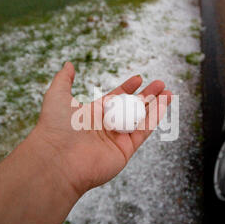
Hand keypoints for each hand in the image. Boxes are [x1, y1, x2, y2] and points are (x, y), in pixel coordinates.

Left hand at [32, 62, 171, 195]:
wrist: (57, 159)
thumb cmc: (55, 127)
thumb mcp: (57, 96)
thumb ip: (64, 79)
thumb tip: (68, 65)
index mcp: (92, 114)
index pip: (114, 98)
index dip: (127, 88)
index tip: (139, 78)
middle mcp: (105, 127)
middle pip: (131, 108)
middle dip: (147, 96)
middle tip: (161, 84)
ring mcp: (115, 140)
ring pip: (140, 119)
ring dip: (155, 106)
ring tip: (168, 92)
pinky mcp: (124, 151)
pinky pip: (142, 132)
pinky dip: (154, 118)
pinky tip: (163, 104)